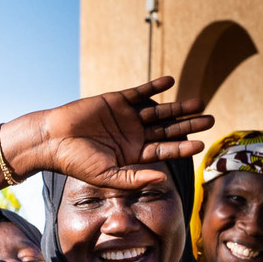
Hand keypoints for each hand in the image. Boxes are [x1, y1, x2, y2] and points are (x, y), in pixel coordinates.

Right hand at [36, 76, 213, 187]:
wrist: (52, 140)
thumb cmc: (76, 162)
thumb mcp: (106, 175)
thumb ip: (134, 178)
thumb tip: (163, 179)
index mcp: (132, 154)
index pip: (163, 151)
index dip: (182, 147)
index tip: (200, 144)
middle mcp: (132, 135)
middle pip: (167, 129)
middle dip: (188, 125)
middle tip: (210, 119)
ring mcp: (125, 117)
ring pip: (158, 111)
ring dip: (178, 107)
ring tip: (198, 102)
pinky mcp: (116, 100)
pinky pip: (139, 92)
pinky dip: (154, 87)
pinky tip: (170, 82)